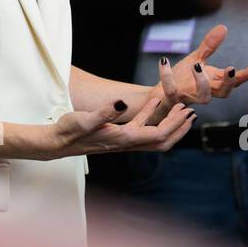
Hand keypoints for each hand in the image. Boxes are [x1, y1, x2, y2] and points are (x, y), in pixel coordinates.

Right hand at [40, 96, 193, 158]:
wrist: (57, 143)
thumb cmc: (69, 131)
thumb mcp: (85, 119)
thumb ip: (104, 112)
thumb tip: (121, 102)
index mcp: (123, 139)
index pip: (158, 134)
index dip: (175, 124)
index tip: (186, 110)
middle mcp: (126, 143)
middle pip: (162, 141)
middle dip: (179, 127)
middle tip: (191, 112)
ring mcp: (123, 142)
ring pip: (154, 137)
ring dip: (170, 124)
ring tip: (179, 109)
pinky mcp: (117, 137)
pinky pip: (142, 129)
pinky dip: (152, 118)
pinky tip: (153, 105)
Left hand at [154, 24, 247, 118]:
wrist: (161, 95)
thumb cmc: (183, 79)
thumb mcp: (197, 59)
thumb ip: (210, 45)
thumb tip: (223, 27)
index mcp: (214, 82)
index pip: (234, 80)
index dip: (245, 76)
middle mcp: (205, 92)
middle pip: (224, 92)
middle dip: (229, 82)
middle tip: (231, 69)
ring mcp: (190, 96)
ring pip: (203, 97)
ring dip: (202, 83)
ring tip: (197, 65)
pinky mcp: (173, 97)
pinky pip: (171, 89)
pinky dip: (167, 76)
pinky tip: (164, 60)